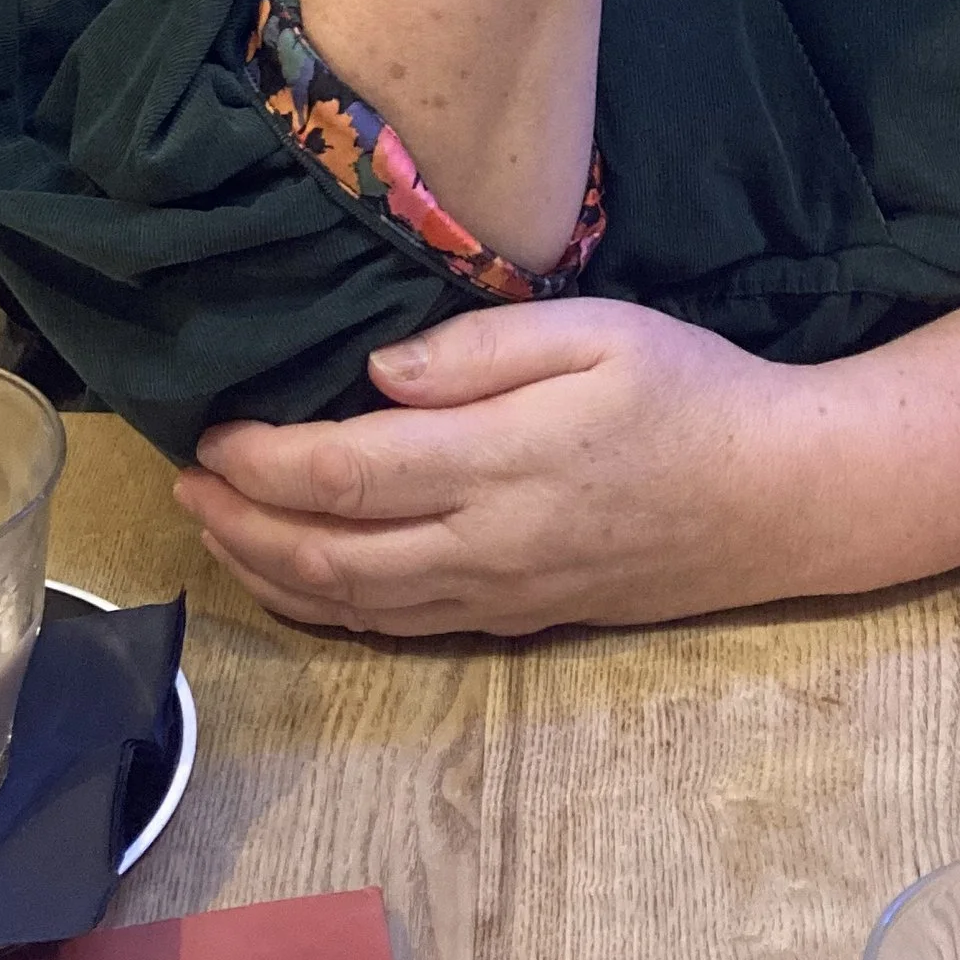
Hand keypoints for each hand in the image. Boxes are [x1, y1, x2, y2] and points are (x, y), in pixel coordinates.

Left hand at [170, 300, 805, 635]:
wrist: (777, 498)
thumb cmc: (689, 391)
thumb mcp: (599, 332)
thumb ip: (480, 351)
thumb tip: (376, 372)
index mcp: (501, 462)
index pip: (345, 473)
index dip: (262, 460)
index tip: (211, 430)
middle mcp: (485, 544)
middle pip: (328, 554)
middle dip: (240, 523)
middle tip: (182, 482)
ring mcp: (498, 595)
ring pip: (352, 604)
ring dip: (268, 570)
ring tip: (213, 528)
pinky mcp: (514, 619)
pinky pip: (396, 627)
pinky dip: (326, 607)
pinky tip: (294, 579)